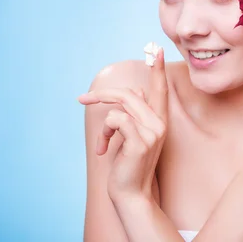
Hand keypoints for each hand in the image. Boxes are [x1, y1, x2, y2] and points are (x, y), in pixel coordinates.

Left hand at [77, 48, 168, 202]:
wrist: (130, 193)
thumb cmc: (129, 164)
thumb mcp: (134, 135)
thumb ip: (138, 112)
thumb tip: (138, 91)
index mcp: (159, 119)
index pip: (160, 89)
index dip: (157, 70)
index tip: (155, 49)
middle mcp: (160, 123)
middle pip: (129, 93)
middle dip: (103, 95)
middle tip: (82, 100)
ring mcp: (153, 132)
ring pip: (120, 106)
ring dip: (104, 125)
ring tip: (104, 143)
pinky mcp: (141, 141)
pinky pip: (115, 120)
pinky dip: (105, 133)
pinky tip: (105, 150)